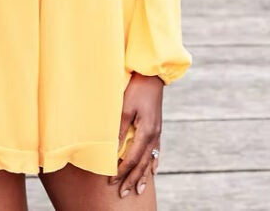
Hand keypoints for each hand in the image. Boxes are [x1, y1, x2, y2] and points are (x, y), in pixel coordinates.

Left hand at [112, 72, 163, 197]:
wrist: (152, 76)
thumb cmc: (136, 89)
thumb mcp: (125, 108)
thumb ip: (120, 130)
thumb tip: (113, 150)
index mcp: (146, 131)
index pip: (132, 158)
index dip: (122, 171)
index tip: (112, 181)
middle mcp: (154, 135)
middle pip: (142, 163)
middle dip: (132, 179)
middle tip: (124, 193)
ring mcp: (157, 132)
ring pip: (150, 159)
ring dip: (143, 175)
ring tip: (139, 189)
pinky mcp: (157, 127)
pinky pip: (156, 150)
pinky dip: (153, 162)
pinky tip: (152, 170)